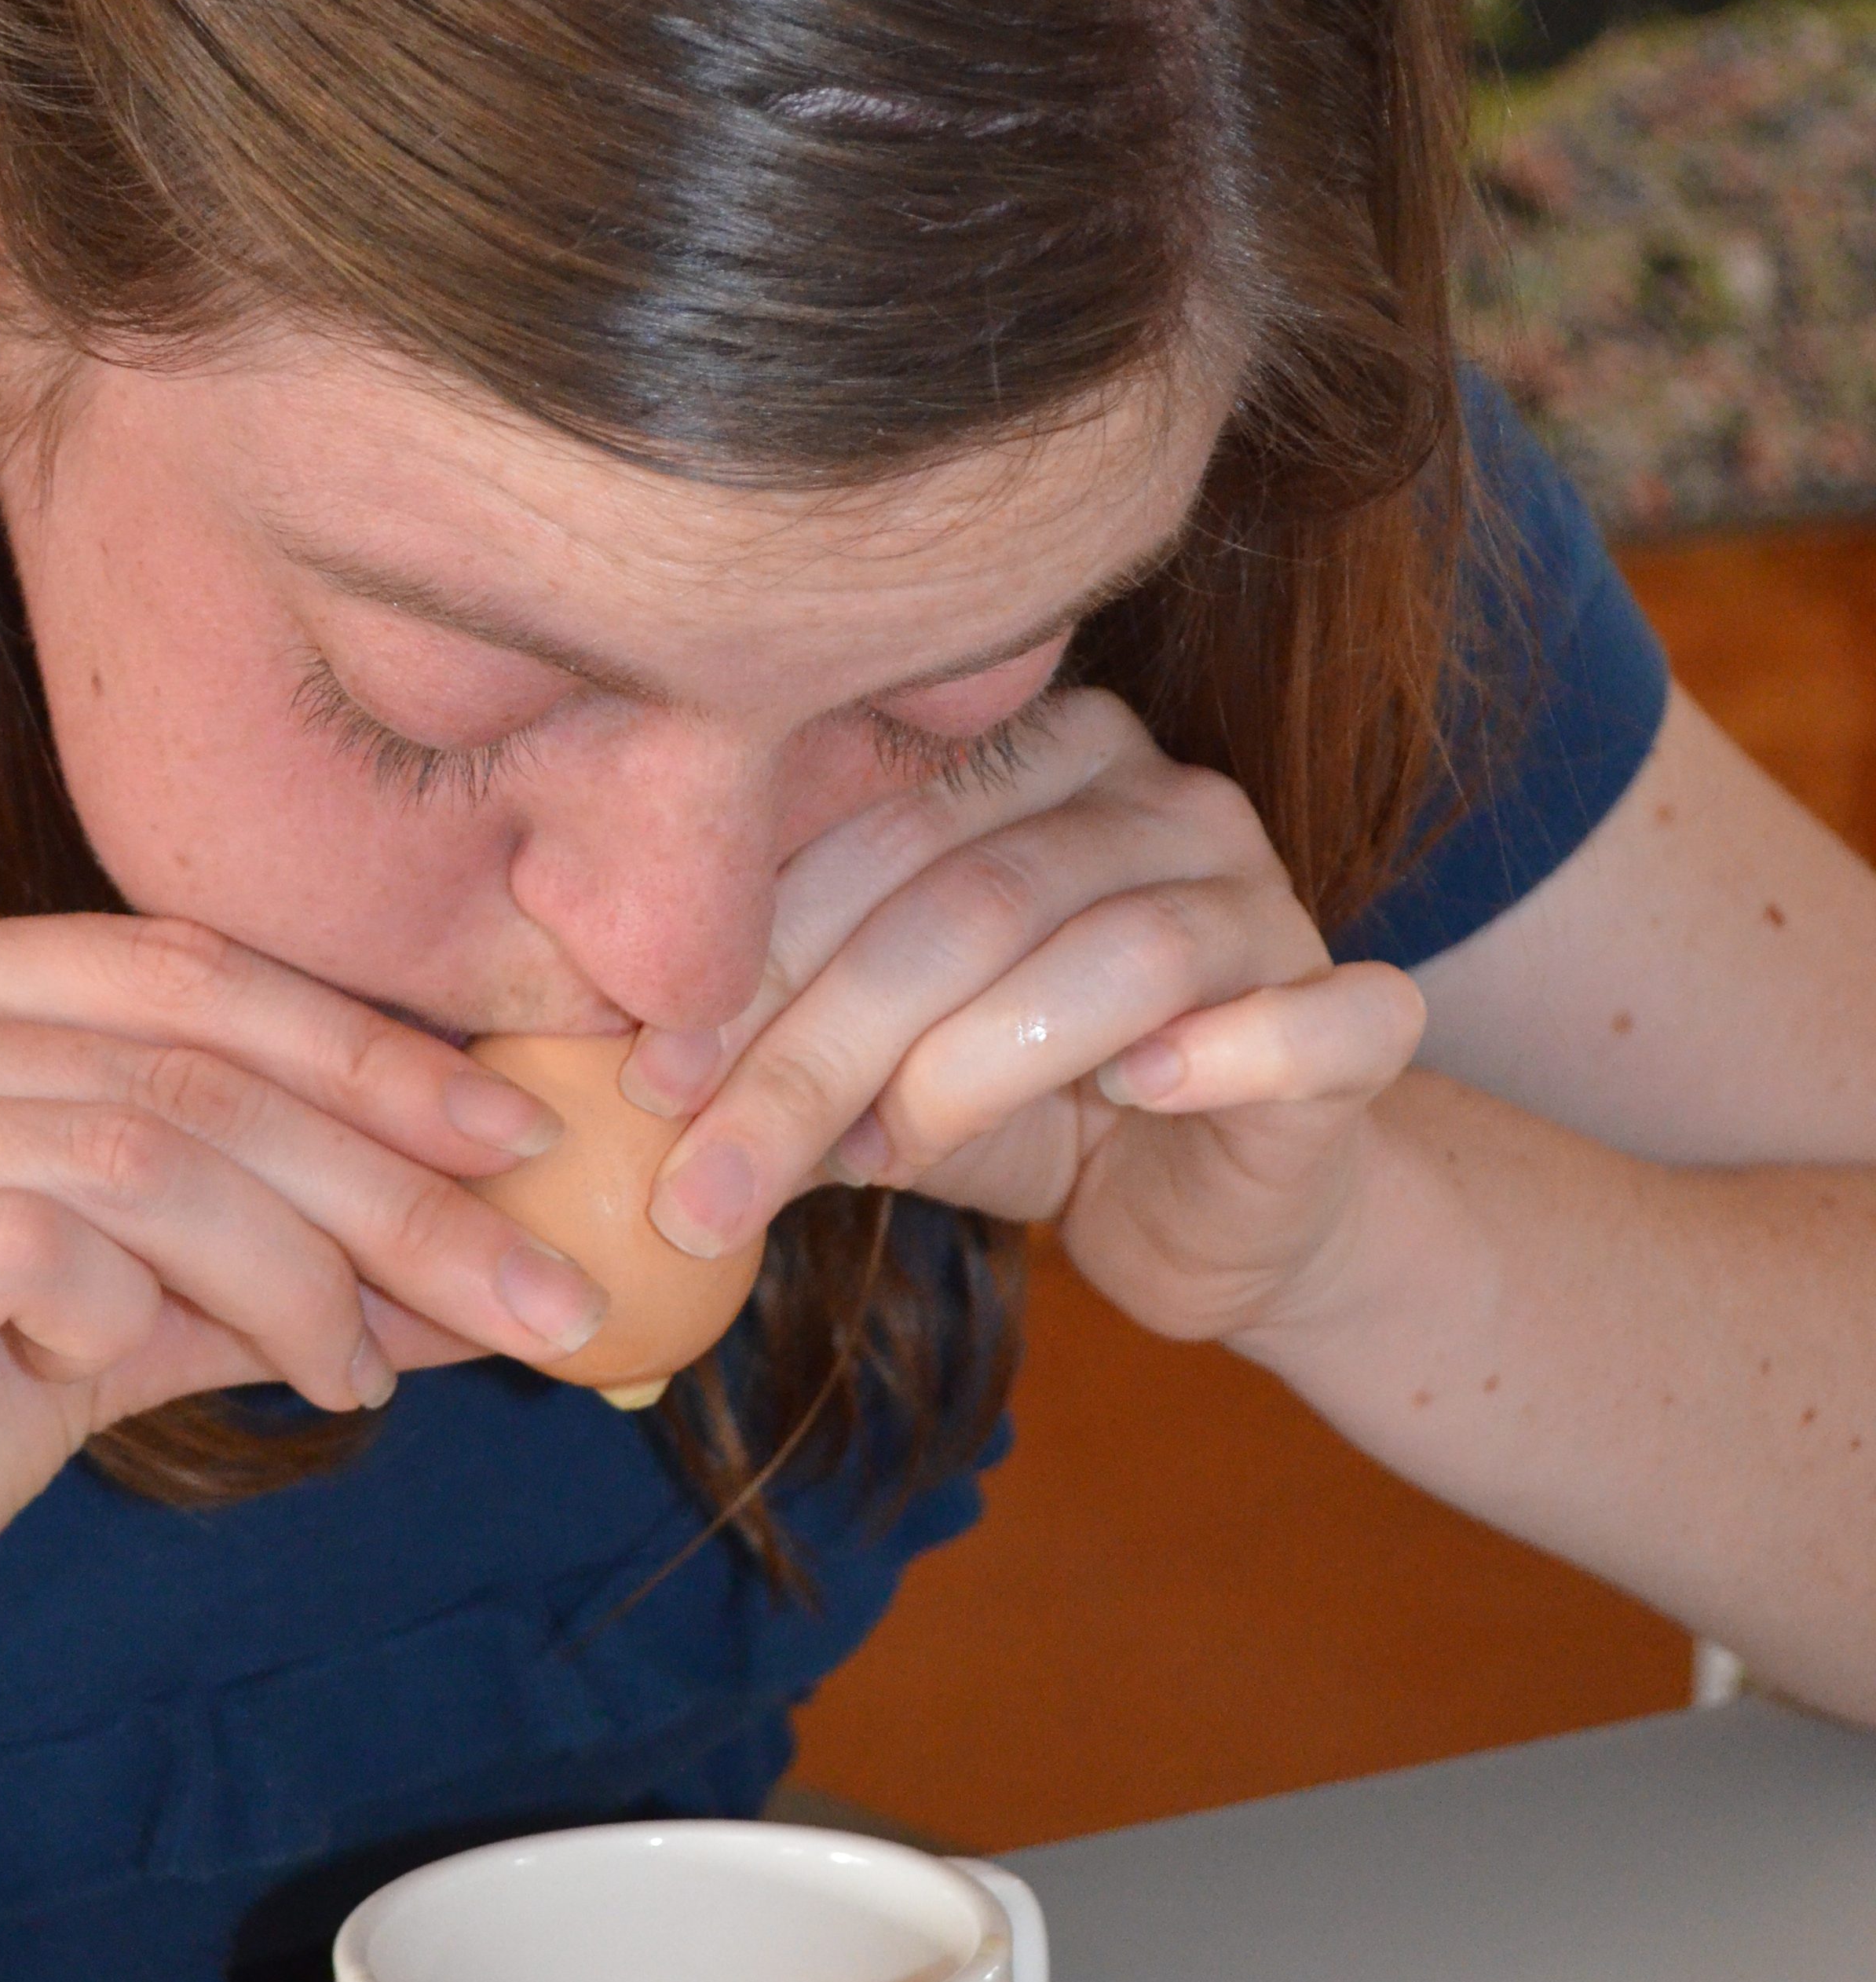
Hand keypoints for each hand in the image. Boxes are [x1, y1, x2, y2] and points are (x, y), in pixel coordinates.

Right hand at [0, 914, 605, 1803]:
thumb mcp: (102, 1327)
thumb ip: (264, 1264)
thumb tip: (487, 1246)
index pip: (184, 971)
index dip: (372, 1053)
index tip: (526, 1145)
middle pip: (184, 1064)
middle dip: (391, 1180)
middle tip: (534, 1286)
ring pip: (135, 1153)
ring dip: (297, 1271)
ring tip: (360, 1369)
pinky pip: (27, 1249)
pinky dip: (133, 1315)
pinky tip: (146, 1372)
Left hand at [618, 691, 1427, 1347]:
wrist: (1214, 1218)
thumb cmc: (1033, 1116)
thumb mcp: (883, 1083)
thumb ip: (784, 1049)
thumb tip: (624, 1076)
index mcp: (1036, 763)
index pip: (873, 836)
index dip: (753, 960)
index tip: (643, 1078)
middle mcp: (1161, 796)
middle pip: (970, 898)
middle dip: (819, 1046)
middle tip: (708, 1176)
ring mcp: (1268, 896)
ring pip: (1113, 951)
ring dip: (971, 1069)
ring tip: (881, 1161)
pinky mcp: (1357, 1015)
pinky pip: (1310, 1015)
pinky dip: (1226, 1049)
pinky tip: (1138, 1096)